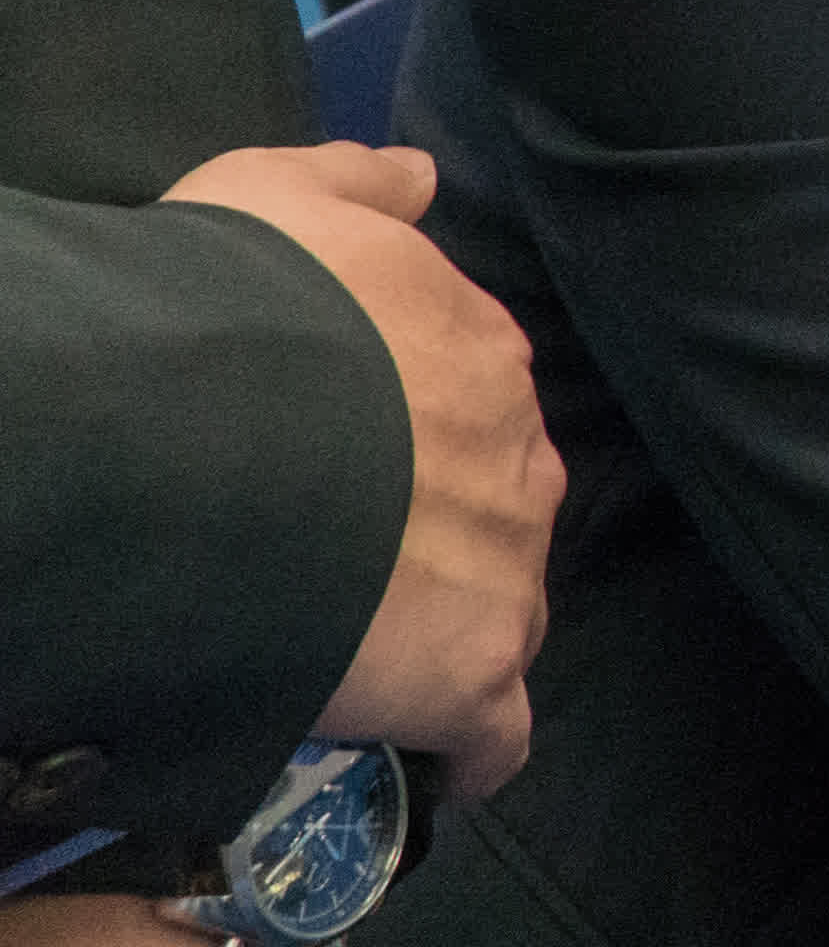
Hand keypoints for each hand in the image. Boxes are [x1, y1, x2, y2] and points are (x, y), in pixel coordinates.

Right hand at [162, 146, 554, 799]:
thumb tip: (421, 179)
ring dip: (454, 639)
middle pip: (496, 511)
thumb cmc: (231, 304)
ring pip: (504, 614)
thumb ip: (359, 185)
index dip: (417, 448)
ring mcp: (506, 568)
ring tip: (374, 671)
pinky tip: (442, 767)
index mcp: (479, 353)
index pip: (472, 409)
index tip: (363, 477)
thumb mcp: (281, 195)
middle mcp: (517, 454)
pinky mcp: (470, 672)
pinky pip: (497, 728)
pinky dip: (477, 749)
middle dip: (443, 542)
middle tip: (351, 577)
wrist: (193, 429)